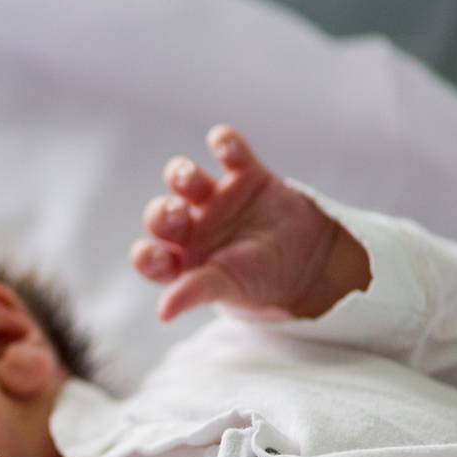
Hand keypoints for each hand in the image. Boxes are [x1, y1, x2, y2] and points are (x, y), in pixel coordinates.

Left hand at [130, 125, 370, 321]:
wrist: (310, 262)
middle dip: (162, 212)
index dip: (146, 255)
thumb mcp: (227, 287)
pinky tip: (222, 143)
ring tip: (184, 177)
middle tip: (175, 213)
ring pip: (186, 178)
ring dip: (181, 173)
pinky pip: (231, 153)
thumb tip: (163, 314)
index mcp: (179, 259)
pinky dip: (225, 143)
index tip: (150, 255)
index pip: (150, 256)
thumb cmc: (257, 280)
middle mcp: (189, 226)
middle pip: (162, 215)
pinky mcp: (245, 176)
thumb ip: (195, 292)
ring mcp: (215, 198)